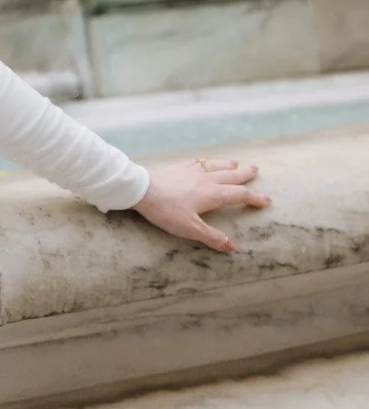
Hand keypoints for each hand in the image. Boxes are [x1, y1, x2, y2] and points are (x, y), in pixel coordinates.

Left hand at [131, 157, 270, 252]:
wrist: (142, 190)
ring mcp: (192, 171)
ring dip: (228, 165)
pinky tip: (204, 162)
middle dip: (245, 174)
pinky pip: (198, 162)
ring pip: (216, 166)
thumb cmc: (166, 211)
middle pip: (231, 176)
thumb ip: (212, 237)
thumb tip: (232, 246)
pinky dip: (206, 162)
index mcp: (213, 194)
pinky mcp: (179, 167)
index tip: (266, 199)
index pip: (240, 195)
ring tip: (236, 163)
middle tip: (256, 169)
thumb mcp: (190, 229)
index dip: (254, 198)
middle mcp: (206, 179)